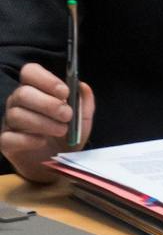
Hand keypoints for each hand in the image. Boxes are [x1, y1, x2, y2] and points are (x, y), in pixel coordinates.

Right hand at [2, 63, 93, 183]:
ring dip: (44, 123)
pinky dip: (29, 139)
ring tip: (62, 131)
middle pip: (22, 93)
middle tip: (67, 115)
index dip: (46, 79)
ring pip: (17, 115)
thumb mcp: (82, 117)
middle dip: (48, 104)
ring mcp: (9, 122)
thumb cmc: (67, 134)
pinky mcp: (5, 142)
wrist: (58, 162)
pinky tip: (42, 141)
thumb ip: (84, 101)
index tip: (64, 92)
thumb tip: (82, 85)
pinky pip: (10, 137)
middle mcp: (18, 103)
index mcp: (36, 90)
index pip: (30, 72)